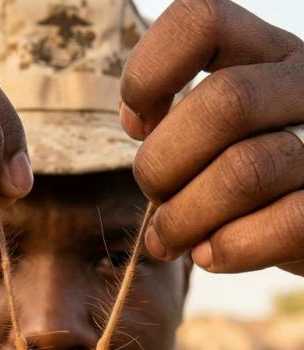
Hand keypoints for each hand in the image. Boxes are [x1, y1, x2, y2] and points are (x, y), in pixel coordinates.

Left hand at [120, 0, 303, 276]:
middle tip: (155, 199)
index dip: (150, 72)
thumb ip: (185, 119)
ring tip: (171, 239)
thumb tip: (140, 123)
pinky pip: (282, 226)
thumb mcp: (223, 132)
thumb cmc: (253, 181)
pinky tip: (210, 255)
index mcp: (268, 54)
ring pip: (246, 171)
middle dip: (163, 166)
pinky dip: (229, 249)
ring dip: (185, 218)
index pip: (202, 21)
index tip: (138, 125)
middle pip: (223, 104)